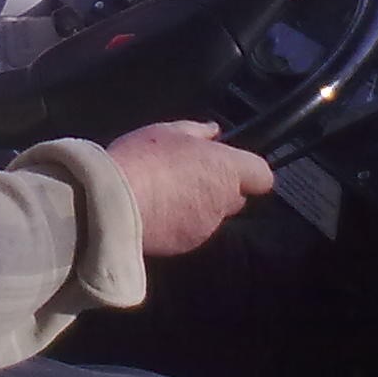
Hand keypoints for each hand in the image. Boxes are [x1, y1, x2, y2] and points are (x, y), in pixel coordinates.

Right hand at [107, 120, 273, 256]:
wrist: (115, 205)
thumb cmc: (143, 159)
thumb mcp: (166, 131)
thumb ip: (197, 130)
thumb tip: (214, 131)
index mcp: (226, 169)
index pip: (262, 176)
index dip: (247, 171)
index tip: (226, 164)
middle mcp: (224, 201)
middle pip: (236, 196)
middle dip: (220, 188)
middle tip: (188, 175)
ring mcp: (207, 227)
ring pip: (213, 215)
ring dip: (199, 205)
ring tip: (166, 193)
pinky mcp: (188, 245)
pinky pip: (192, 231)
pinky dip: (181, 223)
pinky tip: (157, 211)